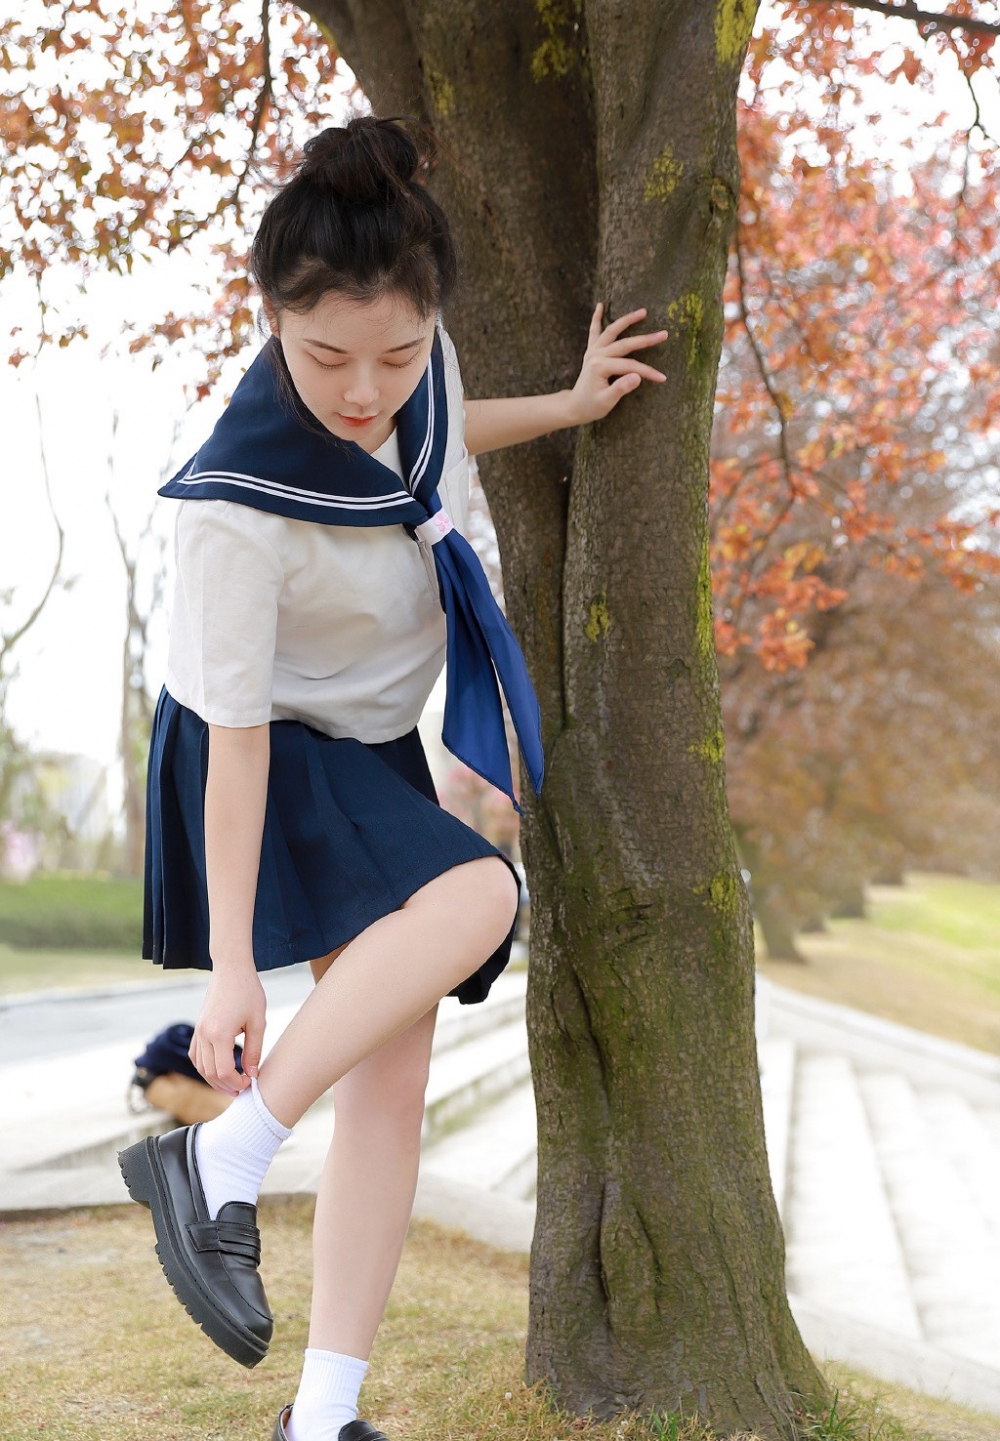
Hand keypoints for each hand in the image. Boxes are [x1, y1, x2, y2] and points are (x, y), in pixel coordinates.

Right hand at [190, 967, 266, 1095]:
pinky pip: (195, 1054)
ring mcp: (199, 1030)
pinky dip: (204, 1066)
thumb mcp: (258, 1021)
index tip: (250, 1083)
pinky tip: (218, 1069)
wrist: (231, 968)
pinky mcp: (198, 1026)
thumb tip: (252, 1074)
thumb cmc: (248, 991)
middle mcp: (204, 1034)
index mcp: (219, 1034)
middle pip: (209, 1073)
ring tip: (230, 1085)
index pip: (223, 1071)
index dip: (236, 1082)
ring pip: (199, 1066)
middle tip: (241, 1090)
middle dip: (225, 1085)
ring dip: (213, 1079)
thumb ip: (254, 1050)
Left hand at [566, 303, 667, 424]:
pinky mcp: (591, 351)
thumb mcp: (607, 402)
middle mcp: (597, 355)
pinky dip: (596, 318)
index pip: (630, 366)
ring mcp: (593, 351)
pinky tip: (600, 305)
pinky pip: (594, 331)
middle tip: (664, 334)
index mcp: (601, 367)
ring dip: (627, 320)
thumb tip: (638, 377)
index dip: (647, 372)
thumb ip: (621, 388)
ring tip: (643, 312)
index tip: (662, 378)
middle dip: (646, 339)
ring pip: (612, 331)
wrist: (575, 406)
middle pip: (625, 344)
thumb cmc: (591, 406)